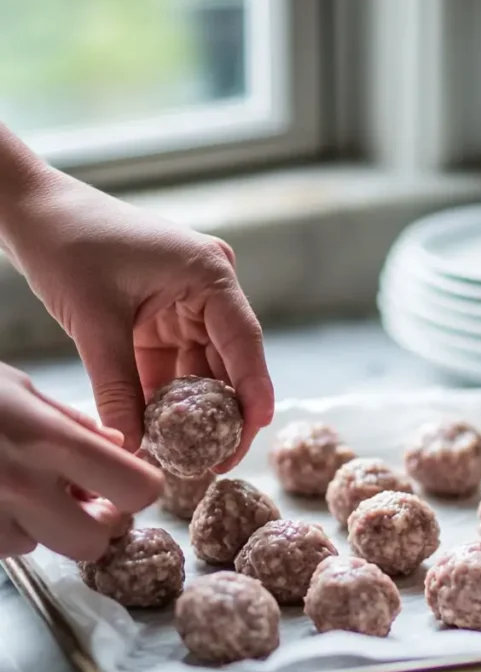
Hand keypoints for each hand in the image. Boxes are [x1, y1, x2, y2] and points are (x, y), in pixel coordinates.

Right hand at [0, 364, 161, 558]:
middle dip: (95, 523)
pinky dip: (12, 526)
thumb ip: (72, 421)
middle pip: (94, 541)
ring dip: (46, 525)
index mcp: (50, 440)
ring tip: (26, 488)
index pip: (135, 489)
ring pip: (46, 547)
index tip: (131, 479)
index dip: (140, 488)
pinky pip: (8, 548)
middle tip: (84, 498)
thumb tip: (120, 444)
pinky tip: (1, 496)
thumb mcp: (17, 387)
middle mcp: (23, 487)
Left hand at [7, 170, 274, 463]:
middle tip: (216, 460)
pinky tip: (157, 431)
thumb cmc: (69, 243)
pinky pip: (171, 365)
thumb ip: (117, 387)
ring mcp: (185, 303)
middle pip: (228, 361)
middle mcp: (207, 288)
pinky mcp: (161, 317)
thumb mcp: (94, 321)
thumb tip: (130, 447)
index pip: (243, 342)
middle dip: (221, 412)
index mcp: (208, 274)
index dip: (253, 391)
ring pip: (199, 369)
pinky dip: (163, 397)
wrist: (33, 211)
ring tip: (187, 455)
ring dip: (190, 410)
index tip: (254, 432)